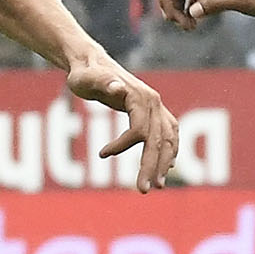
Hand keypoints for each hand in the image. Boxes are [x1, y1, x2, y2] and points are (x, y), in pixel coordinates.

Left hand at [68, 54, 179, 190]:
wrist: (92, 63)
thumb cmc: (85, 74)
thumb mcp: (86, 78)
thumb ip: (102, 82)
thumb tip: (118, 87)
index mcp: (139, 96)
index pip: (140, 129)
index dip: (123, 145)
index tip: (102, 154)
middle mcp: (154, 102)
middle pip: (158, 140)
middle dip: (151, 166)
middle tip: (143, 190)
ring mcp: (157, 108)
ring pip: (168, 140)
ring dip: (163, 164)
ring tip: (155, 186)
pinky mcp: (156, 112)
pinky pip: (169, 136)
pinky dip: (169, 153)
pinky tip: (165, 169)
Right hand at [157, 0, 254, 27]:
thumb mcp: (239, 0)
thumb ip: (214, 4)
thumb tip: (192, 11)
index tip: (173, 18)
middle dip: (172, 7)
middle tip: (185, 27)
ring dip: (180, 11)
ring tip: (190, 27)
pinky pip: (195, 1)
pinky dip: (191, 12)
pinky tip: (197, 23)